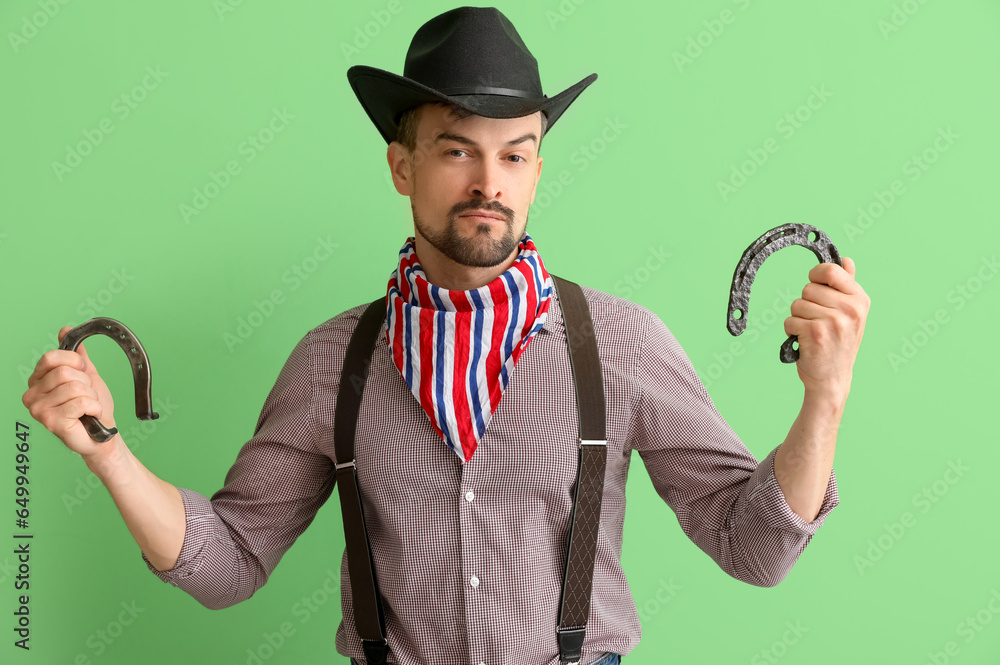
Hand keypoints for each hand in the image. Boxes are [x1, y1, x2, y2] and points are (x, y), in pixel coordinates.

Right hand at [22, 326, 120, 459]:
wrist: (102, 433)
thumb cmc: (92, 407)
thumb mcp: (86, 375)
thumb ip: (76, 355)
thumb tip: (65, 330)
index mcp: (37, 381)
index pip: (51, 357)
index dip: (74, 361)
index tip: (83, 372)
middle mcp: (32, 395)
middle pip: (64, 372)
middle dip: (86, 382)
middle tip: (86, 395)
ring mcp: (38, 410)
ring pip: (75, 387)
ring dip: (91, 396)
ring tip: (87, 408)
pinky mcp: (51, 422)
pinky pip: (81, 402)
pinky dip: (94, 407)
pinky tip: (89, 415)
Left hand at [784, 257, 870, 398]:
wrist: (832, 380)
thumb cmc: (838, 345)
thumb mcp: (850, 314)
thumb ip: (847, 286)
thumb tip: (846, 259)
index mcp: (860, 300)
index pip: (831, 269)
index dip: (816, 275)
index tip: (816, 285)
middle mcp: (851, 309)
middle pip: (808, 288)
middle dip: (806, 304)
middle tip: (818, 322)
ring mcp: (834, 321)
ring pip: (796, 304)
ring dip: (798, 319)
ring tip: (812, 334)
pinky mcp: (816, 333)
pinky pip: (789, 320)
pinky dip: (791, 331)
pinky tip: (805, 342)